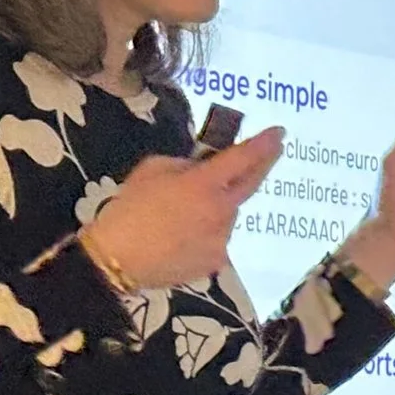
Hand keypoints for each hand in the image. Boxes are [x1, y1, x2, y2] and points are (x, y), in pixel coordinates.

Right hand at [85, 129, 284, 289]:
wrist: (116, 259)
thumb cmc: (129, 208)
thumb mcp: (153, 170)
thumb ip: (185, 164)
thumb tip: (202, 168)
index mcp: (205, 184)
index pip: (243, 158)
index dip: (264, 144)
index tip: (279, 133)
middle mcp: (222, 211)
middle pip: (251, 185)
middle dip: (263, 165)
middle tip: (273, 152)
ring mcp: (222, 239)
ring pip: (228, 214)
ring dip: (219, 207)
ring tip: (185, 214)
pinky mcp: (216, 261)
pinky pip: (218, 237)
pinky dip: (207, 231)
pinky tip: (182, 236)